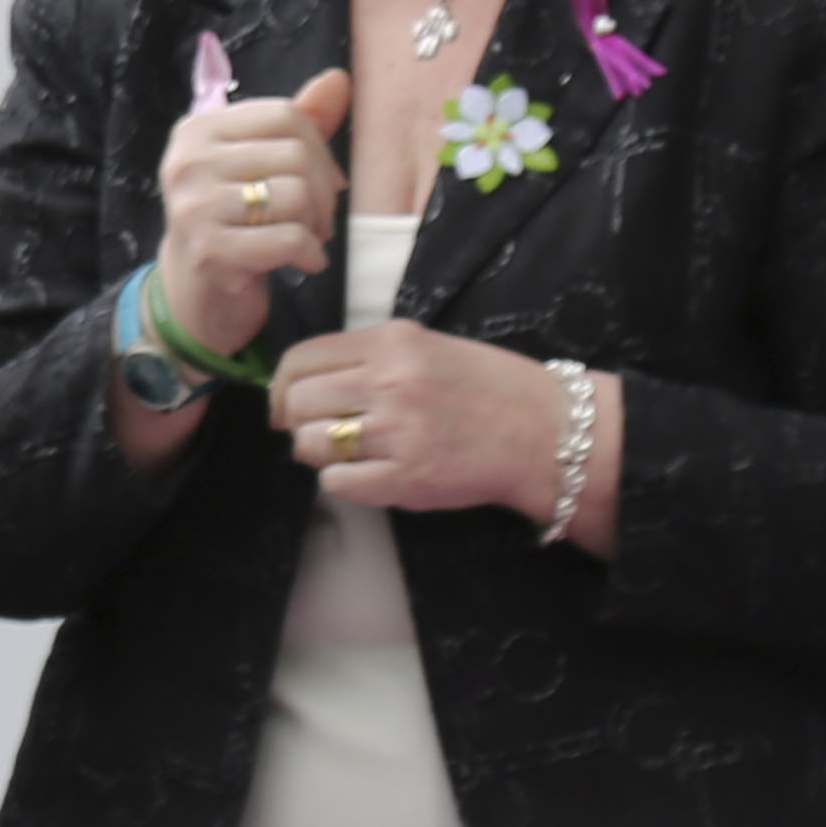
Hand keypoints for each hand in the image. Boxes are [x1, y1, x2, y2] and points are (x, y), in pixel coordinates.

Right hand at [151, 69, 352, 366]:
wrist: (196, 290)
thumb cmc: (234, 219)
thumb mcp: (261, 162)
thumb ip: (299, 120)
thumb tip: (338, 78)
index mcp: (198, 130)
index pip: (285, 115)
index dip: (321, 148)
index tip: (326, 181)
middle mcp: (188, 162)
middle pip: (295, 154)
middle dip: (323, 191)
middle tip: (319, 219)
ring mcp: (194, 206)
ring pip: (296, 195)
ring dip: (316, 224)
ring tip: (307, 238)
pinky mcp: (209, 250)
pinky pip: (289, 238)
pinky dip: (310, 253)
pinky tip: (305, 261)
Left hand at [272, 320, 608, 539]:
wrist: (542, 431)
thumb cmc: (485, 386)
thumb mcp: (426, 346)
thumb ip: (369, 357)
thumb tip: (304, 382)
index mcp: (391, 343)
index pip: (301, 358)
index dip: (283, 385)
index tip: (287, 401)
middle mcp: (389, 382)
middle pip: (298, 402)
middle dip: (297, 420)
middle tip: (317, 431)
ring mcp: (396, 432)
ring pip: (310, 444)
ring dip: (319, 452)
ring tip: (349, 452)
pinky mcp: (405, 478)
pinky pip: (335, 483)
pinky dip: (342, 482)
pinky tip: (367, 474)